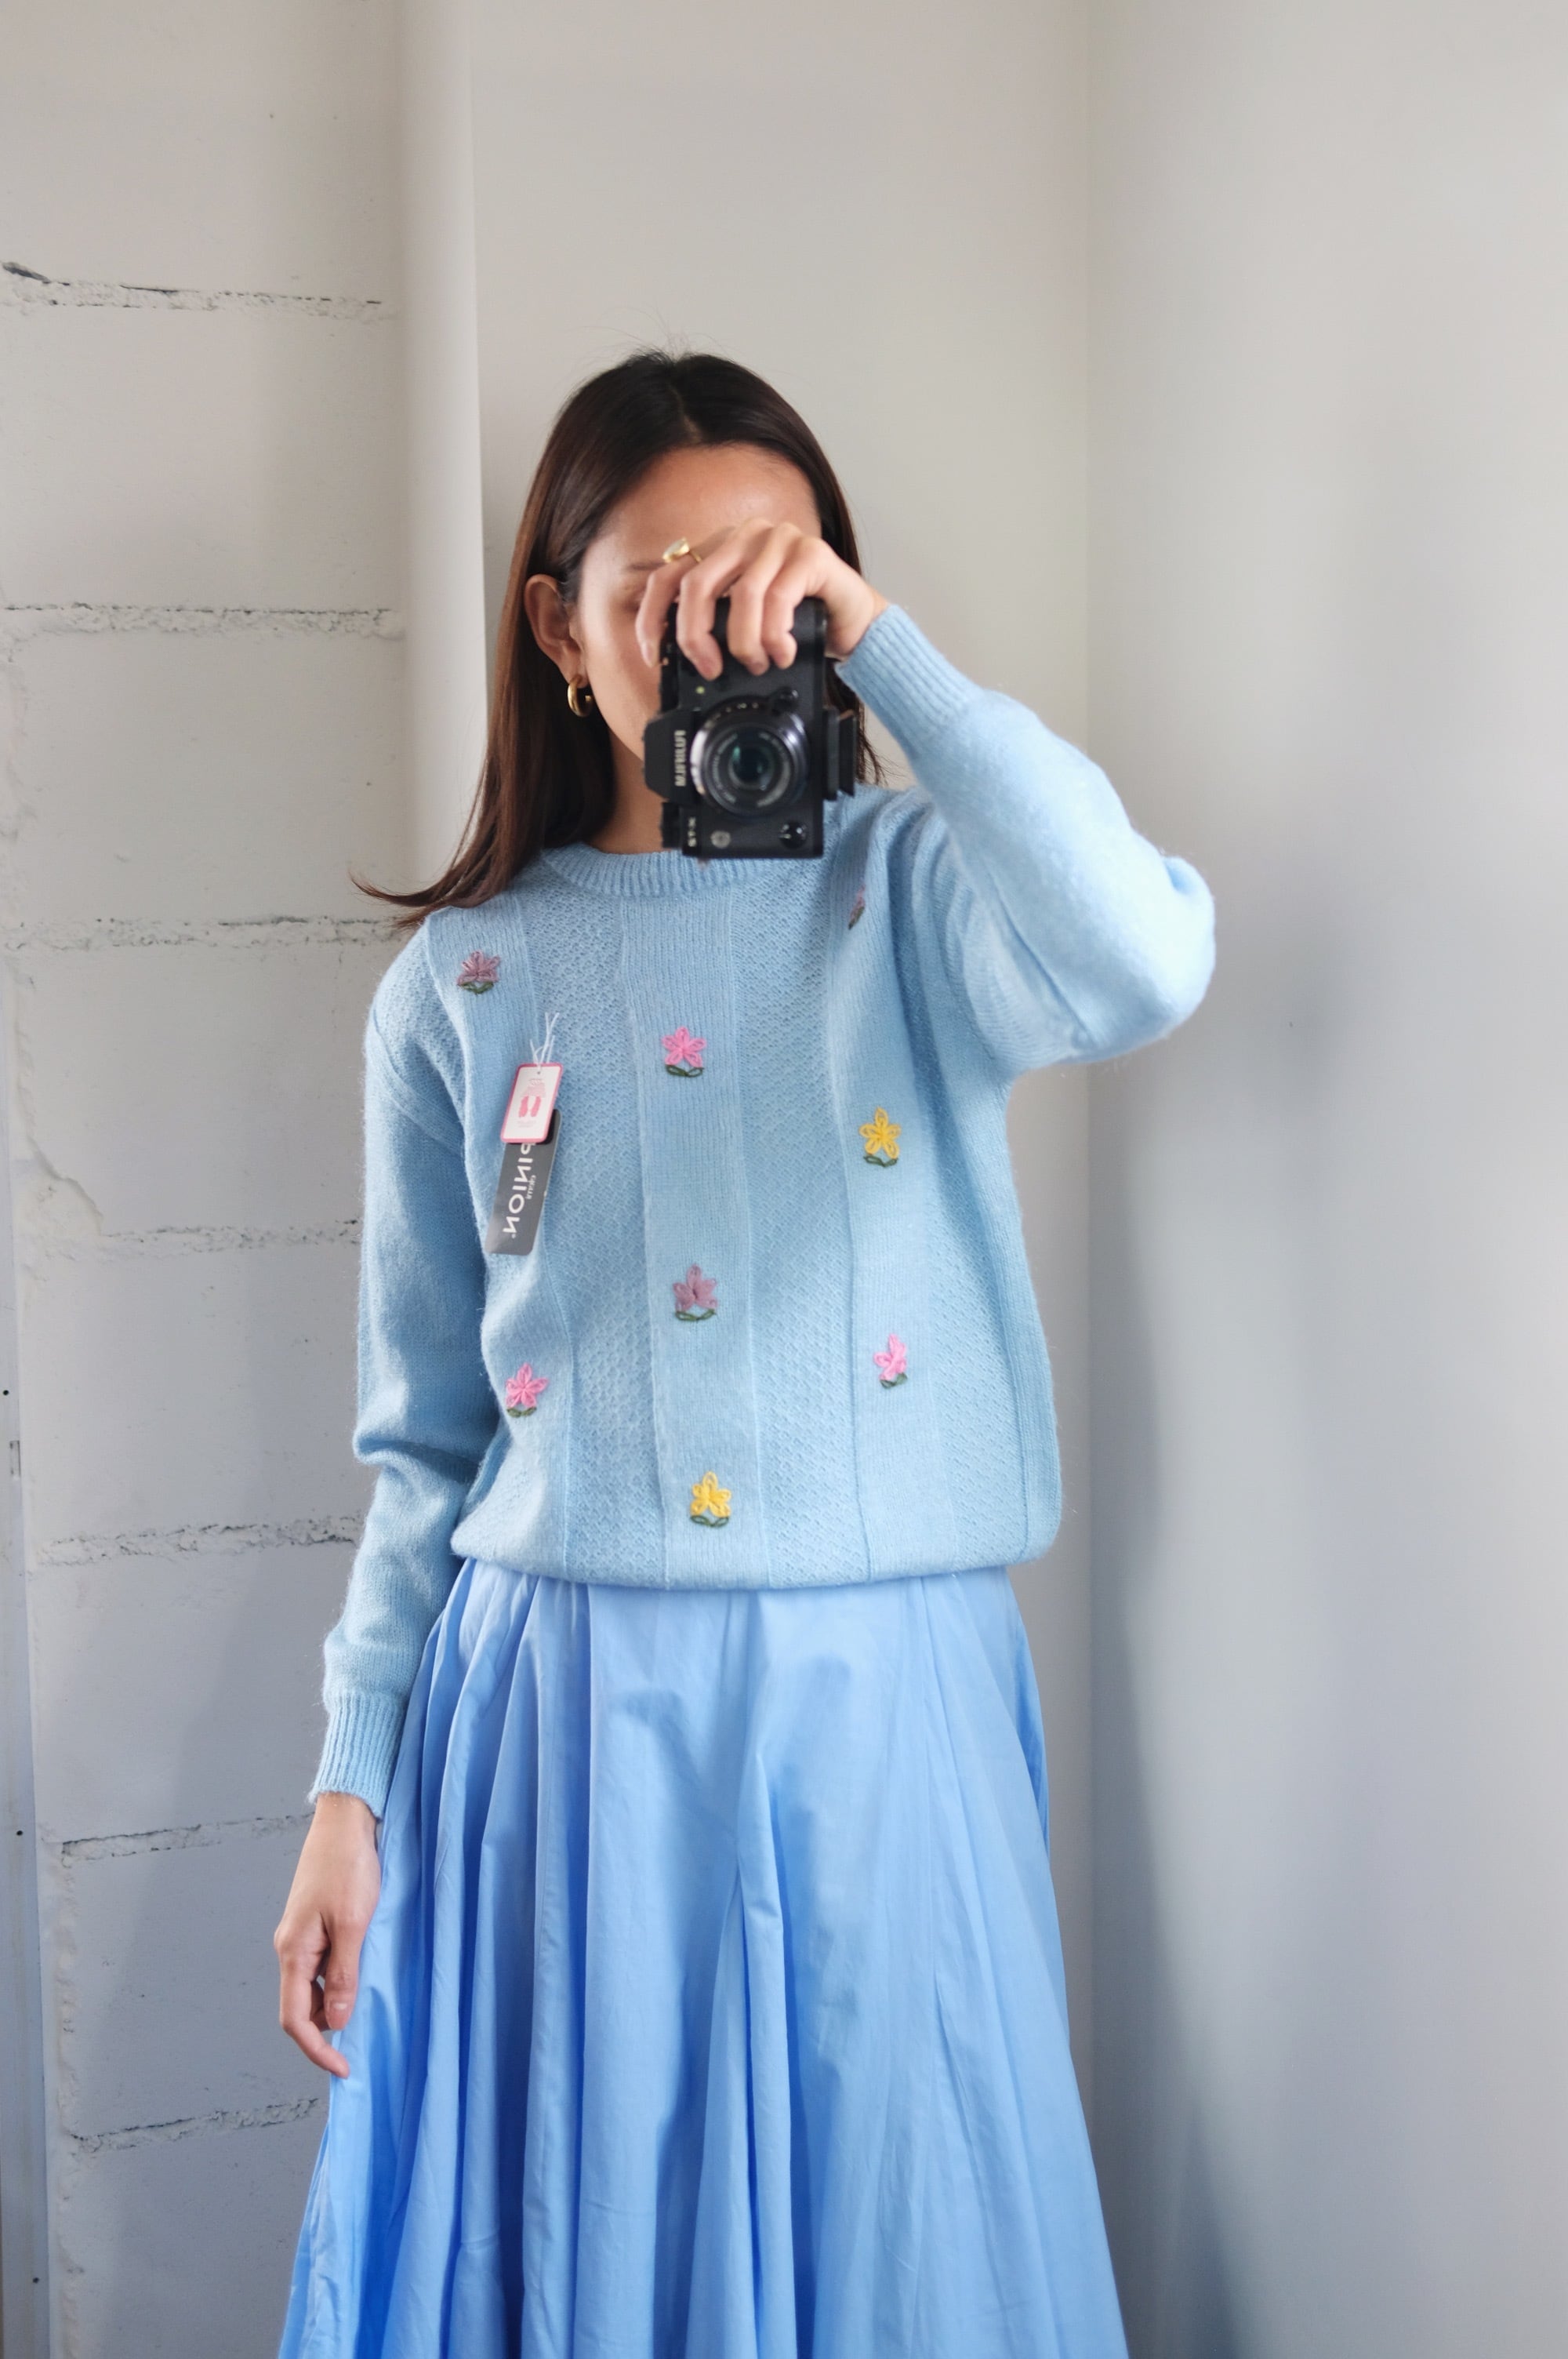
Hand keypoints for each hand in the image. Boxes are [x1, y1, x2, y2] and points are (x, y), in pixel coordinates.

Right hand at [273, 1791, 380, 2077]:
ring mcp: (302, 1935)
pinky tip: (364, 1972)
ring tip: (369, 2002)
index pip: (295, 2019)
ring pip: (313, 1985)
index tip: (343, 2067)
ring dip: (336, 2000)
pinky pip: (323, 1964)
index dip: (316, 2049)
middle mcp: (291, 1947)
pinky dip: (340, 1977)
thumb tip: (336, 2021)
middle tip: (363, 2038)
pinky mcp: (315, 1923)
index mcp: (293, 1952)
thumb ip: (343, 1974)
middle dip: (327, 2027)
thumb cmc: (348, 1867)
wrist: (346, 1821)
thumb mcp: (353, 1924)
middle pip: (302, 2006)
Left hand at [634, 517, 889, 680]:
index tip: (653, 655)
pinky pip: (779, 597)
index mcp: (722, 549)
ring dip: (745, 643)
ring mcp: (780, 538)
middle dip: (696, 636)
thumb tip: (676, 661)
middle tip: (711, 668)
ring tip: (759, 664)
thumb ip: (715, 627)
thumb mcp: (747, 625)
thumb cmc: (801, 625)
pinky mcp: (811, 553)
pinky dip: (776, 636)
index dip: (652, 617)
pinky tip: (783, 653)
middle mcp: (746, 535)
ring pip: (741, 596)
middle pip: (697, 585)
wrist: (856, 623)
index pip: (669, 575)